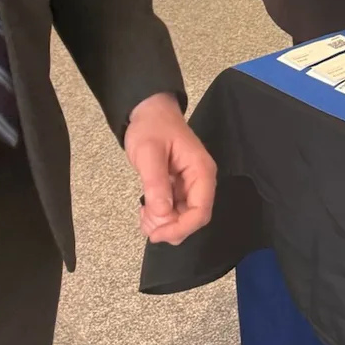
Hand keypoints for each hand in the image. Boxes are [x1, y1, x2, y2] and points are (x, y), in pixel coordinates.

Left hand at [124, 92, 216, 245]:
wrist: (149, 111)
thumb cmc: (151, 127)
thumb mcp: (149, 153)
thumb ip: (156, 184)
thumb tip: (162, 215)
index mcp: (201, 171)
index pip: (201, 211)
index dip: (181, 228)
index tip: (157, 234)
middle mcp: (200, 181)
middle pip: (194, 218)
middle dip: (171, 227)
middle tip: (145, 223)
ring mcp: (190, 185)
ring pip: (184, 218)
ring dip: (164, 224)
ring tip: (143, 215)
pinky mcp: (179, 187)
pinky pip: (175, 210)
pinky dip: (161, 217)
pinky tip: (146, 211)